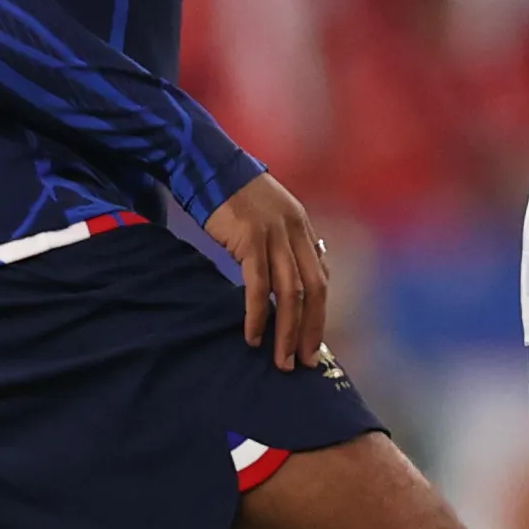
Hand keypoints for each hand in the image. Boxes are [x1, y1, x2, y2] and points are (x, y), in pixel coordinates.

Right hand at [207, 171, 330, 370]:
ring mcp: (275, 237)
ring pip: (291, 294)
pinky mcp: (250, 240)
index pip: (321, 279)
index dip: (319, 312)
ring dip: (287, 332)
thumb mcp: (270, 218)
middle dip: (311, 330)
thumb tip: (290, 278)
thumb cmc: (233, 197)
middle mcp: (296, 233)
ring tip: (282, 361)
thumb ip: (283, 245)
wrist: (208, 166)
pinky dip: (259, 315)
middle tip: (306, 362)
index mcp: (303, 229)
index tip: (313, 341)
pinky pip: (258, 286)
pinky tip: (253, 337)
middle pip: (314, 291)